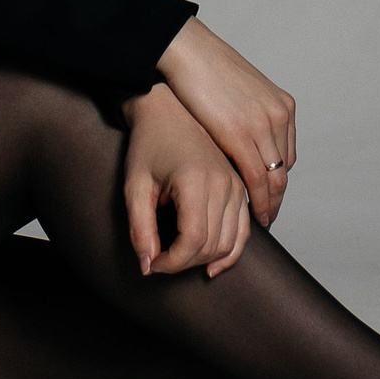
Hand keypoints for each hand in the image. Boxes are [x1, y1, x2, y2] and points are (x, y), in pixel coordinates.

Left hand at [121, 83, 252, 278]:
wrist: (167, 112)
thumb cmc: (148, 145)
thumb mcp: (135, 186)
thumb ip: (140, 228)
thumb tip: (147, 267)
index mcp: (197, 180)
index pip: (192, 241)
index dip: (170, 262)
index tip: (152, 262)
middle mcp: (224, 183)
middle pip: (213, 245)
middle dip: (184, 263)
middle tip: (159, 259)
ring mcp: (237, 185)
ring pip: (230, 242)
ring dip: (204, 260)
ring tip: (178, 257)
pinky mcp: (240, 187)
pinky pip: (245, 231)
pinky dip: (231, 252)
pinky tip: (212, 265)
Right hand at [154, 17, 295, 226]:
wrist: (187, 51)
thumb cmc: (205, 70)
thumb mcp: (240, 92)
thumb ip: (250, 114)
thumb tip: (245, 135)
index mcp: (281, 105)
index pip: (286, 154)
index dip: (277, 180)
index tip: (268, 197)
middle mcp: (279, 115)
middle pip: (284, 169)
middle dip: (276, 197)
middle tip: (266, 217)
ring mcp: (264, 125)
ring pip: (275, 178)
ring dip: (268, 203)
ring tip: (258, 220)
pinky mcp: (242, 134)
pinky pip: (257, 177)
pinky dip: (255, 199)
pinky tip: (247, 211)